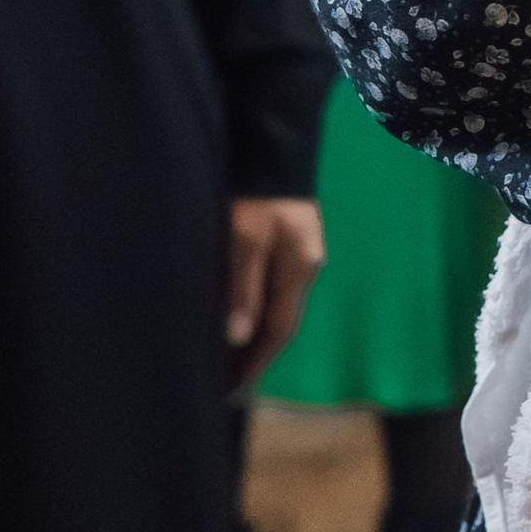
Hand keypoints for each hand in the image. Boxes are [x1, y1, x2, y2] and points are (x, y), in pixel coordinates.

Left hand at [225, 196, 323, 389]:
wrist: (275, 142)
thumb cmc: (257, 192)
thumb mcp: (245, 238)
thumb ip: (242, 288)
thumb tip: (237, 338)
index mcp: (300, 270)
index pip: (279, 330)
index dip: (256, 362)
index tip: (231, 390)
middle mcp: (305, 265)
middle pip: (281, 321)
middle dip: (255, 352)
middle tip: (225, 379)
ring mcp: (300, 251)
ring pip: (275, 303)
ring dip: (254, 329)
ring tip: (226, 353)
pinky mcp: (287, 238)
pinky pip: (270, 285)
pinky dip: (254, 306)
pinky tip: (238, 310)